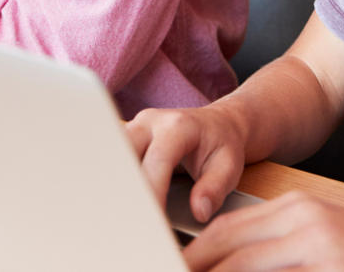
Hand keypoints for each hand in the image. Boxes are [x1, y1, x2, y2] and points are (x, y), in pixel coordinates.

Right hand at [126, 102, 249, 224]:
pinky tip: (118, 200)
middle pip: (125, 153)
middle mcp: (151, 122)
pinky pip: (114, 156)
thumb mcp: (230, 167)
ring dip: (116, 183)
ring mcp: (136, 126)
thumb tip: (198, 211)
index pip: (157, 161)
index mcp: (178, 126)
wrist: (218, 124)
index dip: (153, 192)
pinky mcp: (127, 136)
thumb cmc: (222, 145)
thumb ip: (214, 189)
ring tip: (122, 213)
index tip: (154, 221)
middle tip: (132, 221)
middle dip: (126, 188)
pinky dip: (115, 178)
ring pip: (113, 155)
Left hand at [184, 190, 343, 270]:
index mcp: (297, 206)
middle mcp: (301, 218)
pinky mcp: (329, 264)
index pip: (229, 226)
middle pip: (227, 242)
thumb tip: (237, 262)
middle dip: (194, 264)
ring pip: (243, 265)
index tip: (176, 263)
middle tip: (168, 269)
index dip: (197, 250)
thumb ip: (283, 247)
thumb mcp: (326, 239)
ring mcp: (316, 243)